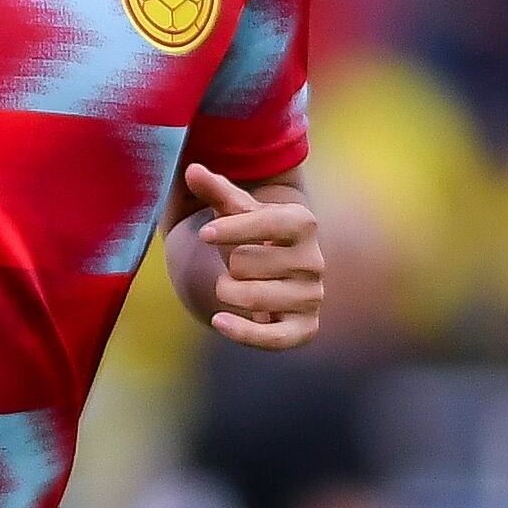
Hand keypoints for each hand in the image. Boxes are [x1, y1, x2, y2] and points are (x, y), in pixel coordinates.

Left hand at [184, 163, 324, 350]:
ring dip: (227, 292)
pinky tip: (218, 321)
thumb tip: (192, 170)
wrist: (274, 273)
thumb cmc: (251, 235)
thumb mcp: (234, 211)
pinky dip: (242, 332)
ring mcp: (312, 296)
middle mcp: (314, 261)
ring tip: (231, 285)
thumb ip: (215, 191)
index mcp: (303, 224)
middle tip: (235, 263)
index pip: (269, 223)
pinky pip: (272, 337)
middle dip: (228, 264)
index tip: (204, 234)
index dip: (234, 228)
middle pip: (247, 263)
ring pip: (252, 297)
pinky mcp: (305, 329)